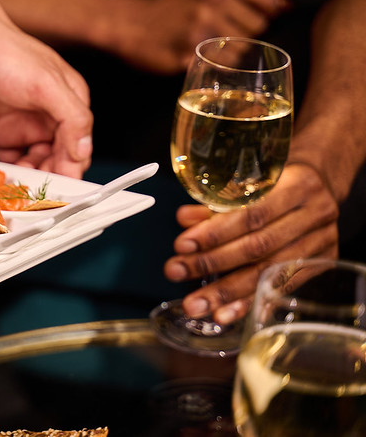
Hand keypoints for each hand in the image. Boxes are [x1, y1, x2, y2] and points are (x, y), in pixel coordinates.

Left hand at [0, 0, 93, 177]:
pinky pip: (10, 162)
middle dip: (51, 177)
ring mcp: (24, 126)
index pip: (79, 146)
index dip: (72, 168)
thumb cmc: (4, 51)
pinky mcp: (0, 132)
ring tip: (19, 188)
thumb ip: (71, 117)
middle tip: (37, 192)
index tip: (62, 189)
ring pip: (36, 164)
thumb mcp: (45, 83)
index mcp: (69, 102)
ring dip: (30, 178)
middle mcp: (50, 117)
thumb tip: (84, 148)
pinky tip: (3, 181)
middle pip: (59, 159)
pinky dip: (10, 174)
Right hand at [113, 0, 289, 74]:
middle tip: (220, 34)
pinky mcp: (189, 55)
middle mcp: (211, 1)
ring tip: (208, 47)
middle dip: (245, 34)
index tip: (249, 21)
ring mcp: (200, 29)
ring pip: (243, 49)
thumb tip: (285, 6)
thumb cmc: (169, 6)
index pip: (266, 1)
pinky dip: (218, 66)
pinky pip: (223, 66)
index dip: (264, 14)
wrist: (129, 23)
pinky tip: (201, 57)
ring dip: (232, 53)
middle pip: (258, 27)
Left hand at [163, 164, 338, 323]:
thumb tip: (184, 219)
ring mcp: (322, 241)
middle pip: (258, 246)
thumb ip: (215, 203)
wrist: (317, 188)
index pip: (251, 214)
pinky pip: (281, 288)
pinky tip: (225, 314)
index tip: (182, 246)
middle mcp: (315, 213)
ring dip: (226, 292)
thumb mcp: (248, 184)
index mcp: (297, 184)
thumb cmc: (275, 184)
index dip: (215, 233)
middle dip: (212, 263)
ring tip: (195, 304)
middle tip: (176, 273)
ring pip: (268, 272)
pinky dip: (250, 302)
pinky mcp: (322, 263)